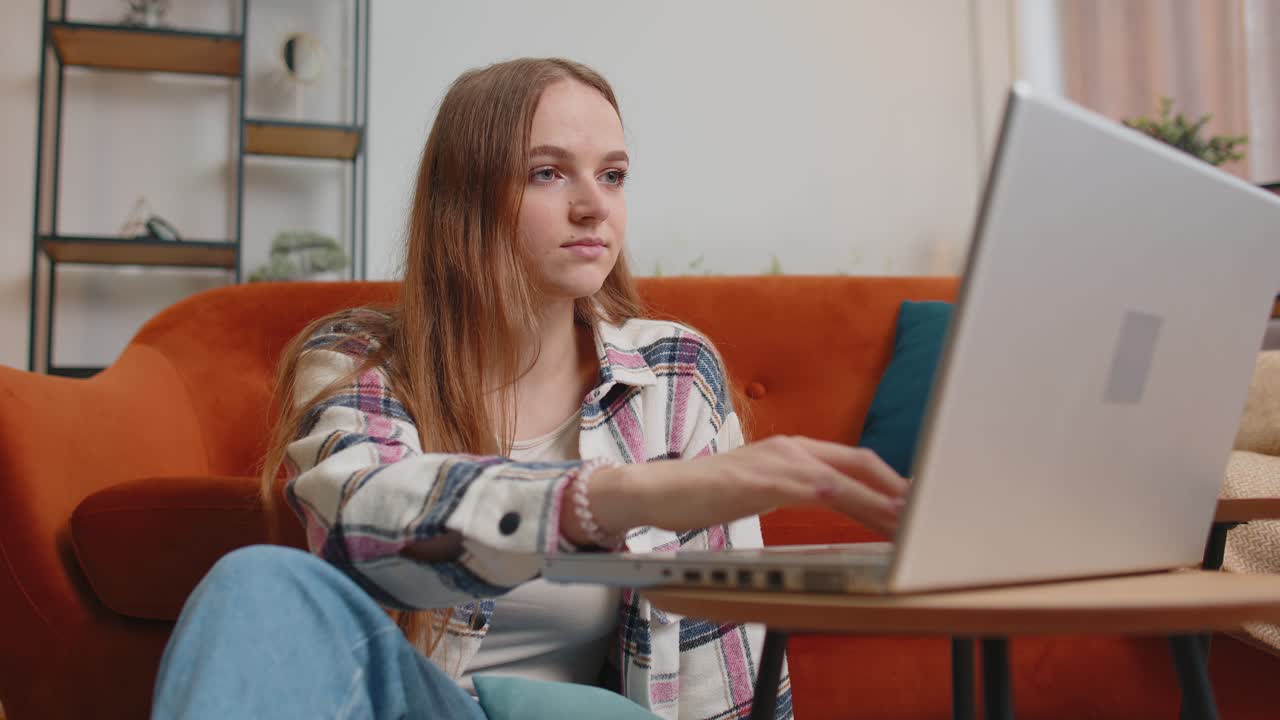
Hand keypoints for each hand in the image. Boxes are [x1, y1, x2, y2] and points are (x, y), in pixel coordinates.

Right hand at [572, 436, 908, 542]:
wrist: (656, 490)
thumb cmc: (703, 494)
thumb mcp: (758, 489)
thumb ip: (792, 489)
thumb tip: (828, 500)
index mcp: (792, 451)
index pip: (854, 461)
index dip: (889, 479)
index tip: (917, 501)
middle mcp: (791, 448)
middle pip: (861, 462)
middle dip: (899, 487)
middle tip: (933, 510)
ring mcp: (778, 461)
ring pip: (847, 477)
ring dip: (885, 501)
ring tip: (915, 523)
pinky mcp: (764, 480)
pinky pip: (821, 490)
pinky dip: (852, 502)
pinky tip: (869, 514)